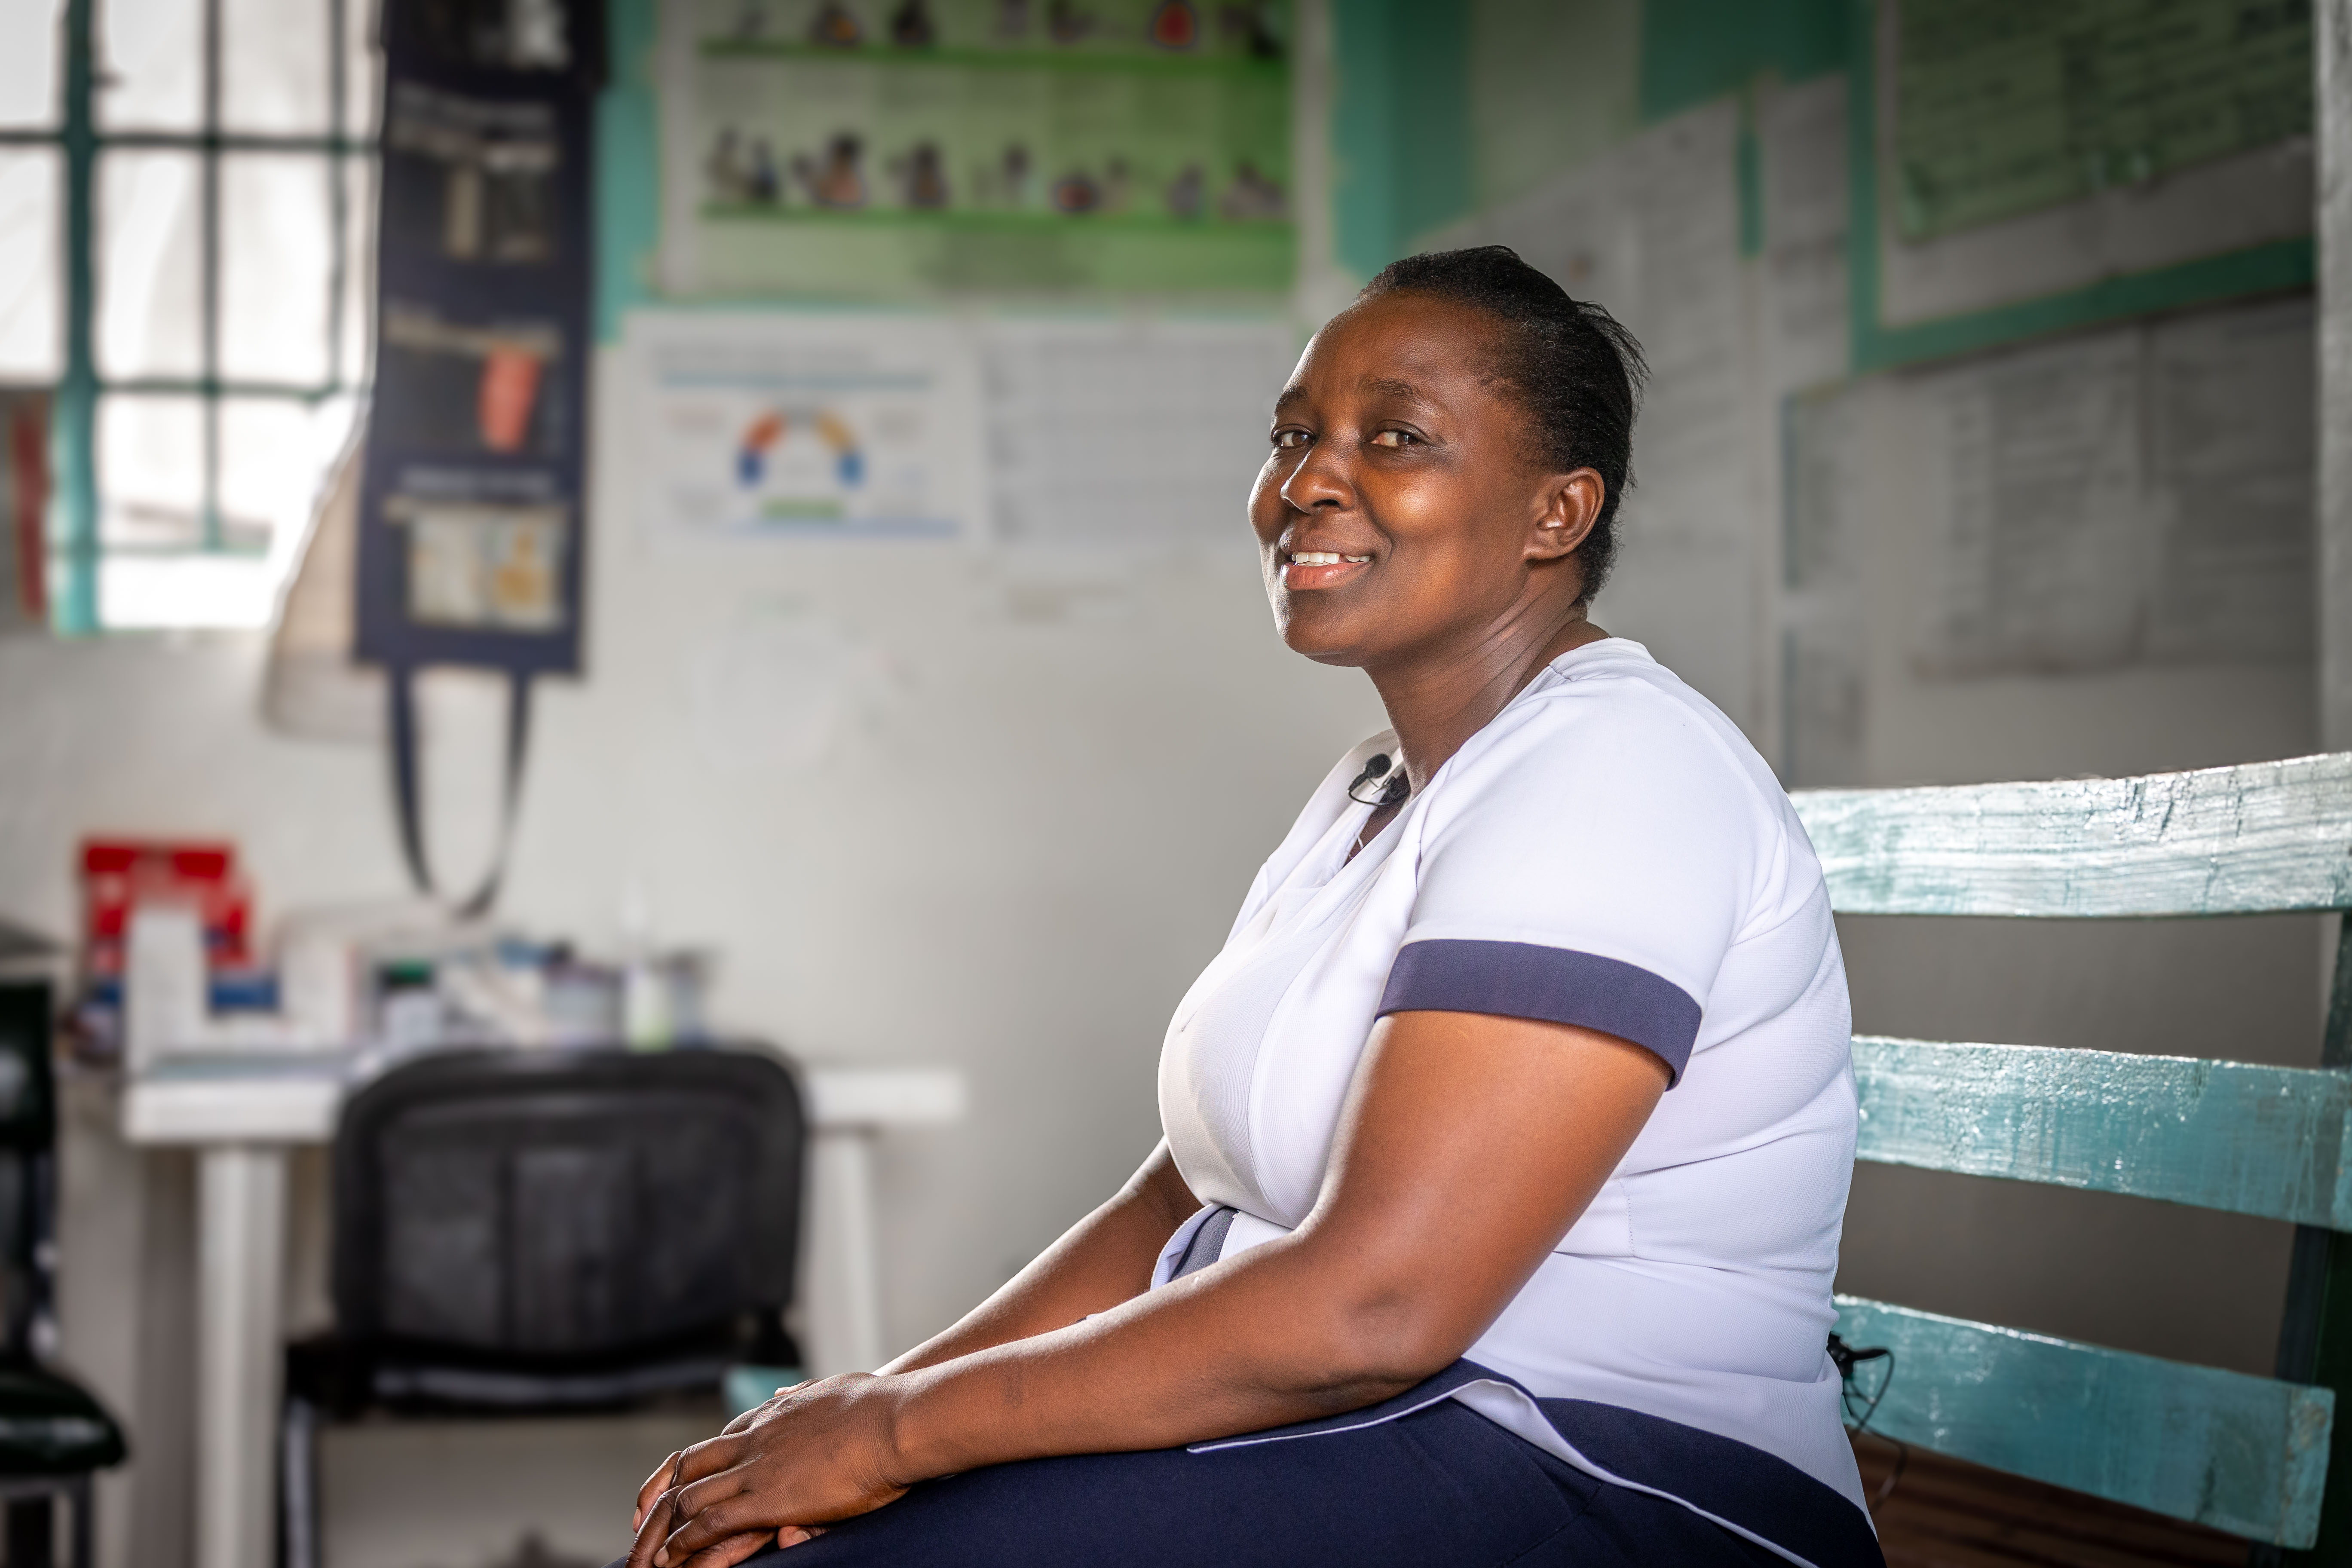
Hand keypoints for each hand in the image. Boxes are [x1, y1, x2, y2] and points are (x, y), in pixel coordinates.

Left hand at [625, 1375, 910, 1566]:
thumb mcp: (831, 1392)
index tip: (666, 1488)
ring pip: (687, 1498)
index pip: (712, 1443)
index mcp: (770, 1416)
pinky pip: (709, 1522)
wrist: (896, 1419)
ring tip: (645, 1557)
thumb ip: (803, 1397)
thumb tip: (785, 1391)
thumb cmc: (880, 1407)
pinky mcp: (767, 1499)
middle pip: (686, 1467)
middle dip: (657, 1499)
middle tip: (638, 1525)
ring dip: (661, 1530)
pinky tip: (673, 1559)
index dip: (683, 1469)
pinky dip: (684, 1542)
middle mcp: (754, 1438)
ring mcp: (757, 1468)